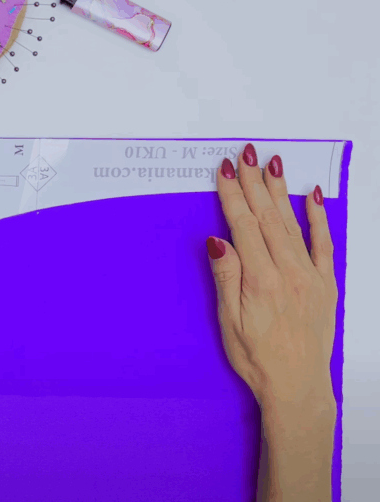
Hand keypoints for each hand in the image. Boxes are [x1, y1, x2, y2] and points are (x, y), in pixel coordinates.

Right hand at [207, 144, 336, 500]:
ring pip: (292, 224)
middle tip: (246, 153)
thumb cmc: (256, 358)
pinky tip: (312, 196)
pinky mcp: (326, 284)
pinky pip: (324, 243)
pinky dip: (318, 218)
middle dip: (255, 182)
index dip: (233, 195)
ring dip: (280, 192)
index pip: (243, 226)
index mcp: (261, 280)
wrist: (297, 385)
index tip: (225, 169)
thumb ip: (226, 278)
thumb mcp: (229, 322)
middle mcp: (289, 272)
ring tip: (272, 164)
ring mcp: (311, 276)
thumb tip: (218, 240)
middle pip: (267, 217)